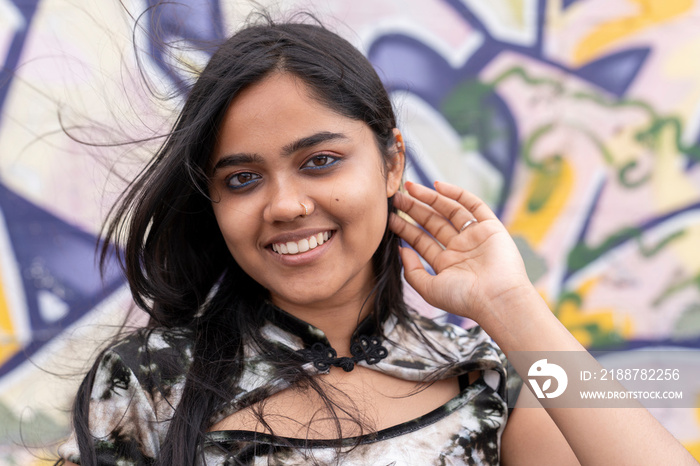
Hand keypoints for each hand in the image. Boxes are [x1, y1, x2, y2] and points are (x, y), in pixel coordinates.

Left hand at [389, 181, 531, 323]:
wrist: (496, 300)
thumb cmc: (463, 299)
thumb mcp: (429, 289)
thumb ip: (412, 271)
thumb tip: (401, 250)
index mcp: (446, 263)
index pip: (421, 240)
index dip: (405, 227)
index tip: (389, 216)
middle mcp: (460, 248)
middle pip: (432, 223)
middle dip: (414, 209)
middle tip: (396, 196)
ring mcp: (475, 237)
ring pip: (449, 211)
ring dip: (430, 198)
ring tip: (410, 188)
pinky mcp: (491, 227)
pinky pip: (473, 205)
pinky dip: (457, 194)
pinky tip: (438, 186)